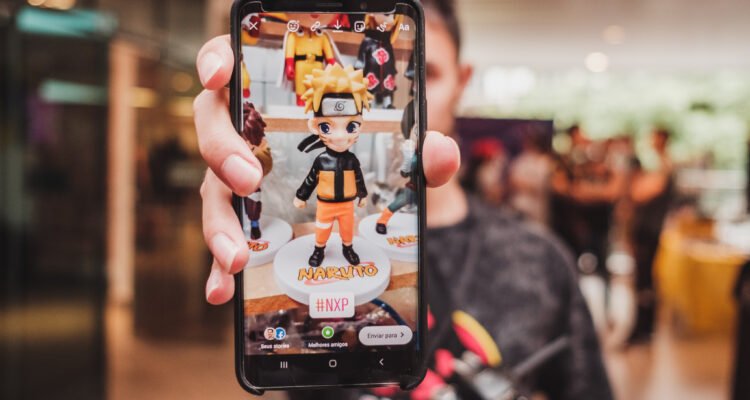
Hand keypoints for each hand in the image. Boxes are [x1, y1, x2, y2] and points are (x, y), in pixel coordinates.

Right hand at [195, 35, 459, 304]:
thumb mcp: (396, 150)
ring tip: (238, 257)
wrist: (355, 196)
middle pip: (214, 126)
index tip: (219, 75)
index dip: (216, 60)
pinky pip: (225, 235)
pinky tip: (223, 289)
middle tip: (249, 178)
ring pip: (213, 189)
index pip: (232, 63)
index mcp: (275, 100)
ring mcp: (236, 174)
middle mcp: (247, 132)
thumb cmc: (366, 159)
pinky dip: (217, 264)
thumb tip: (441, 153)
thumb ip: (420, 148)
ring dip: (221, 223)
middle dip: (224, 149)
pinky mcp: (240, 214)